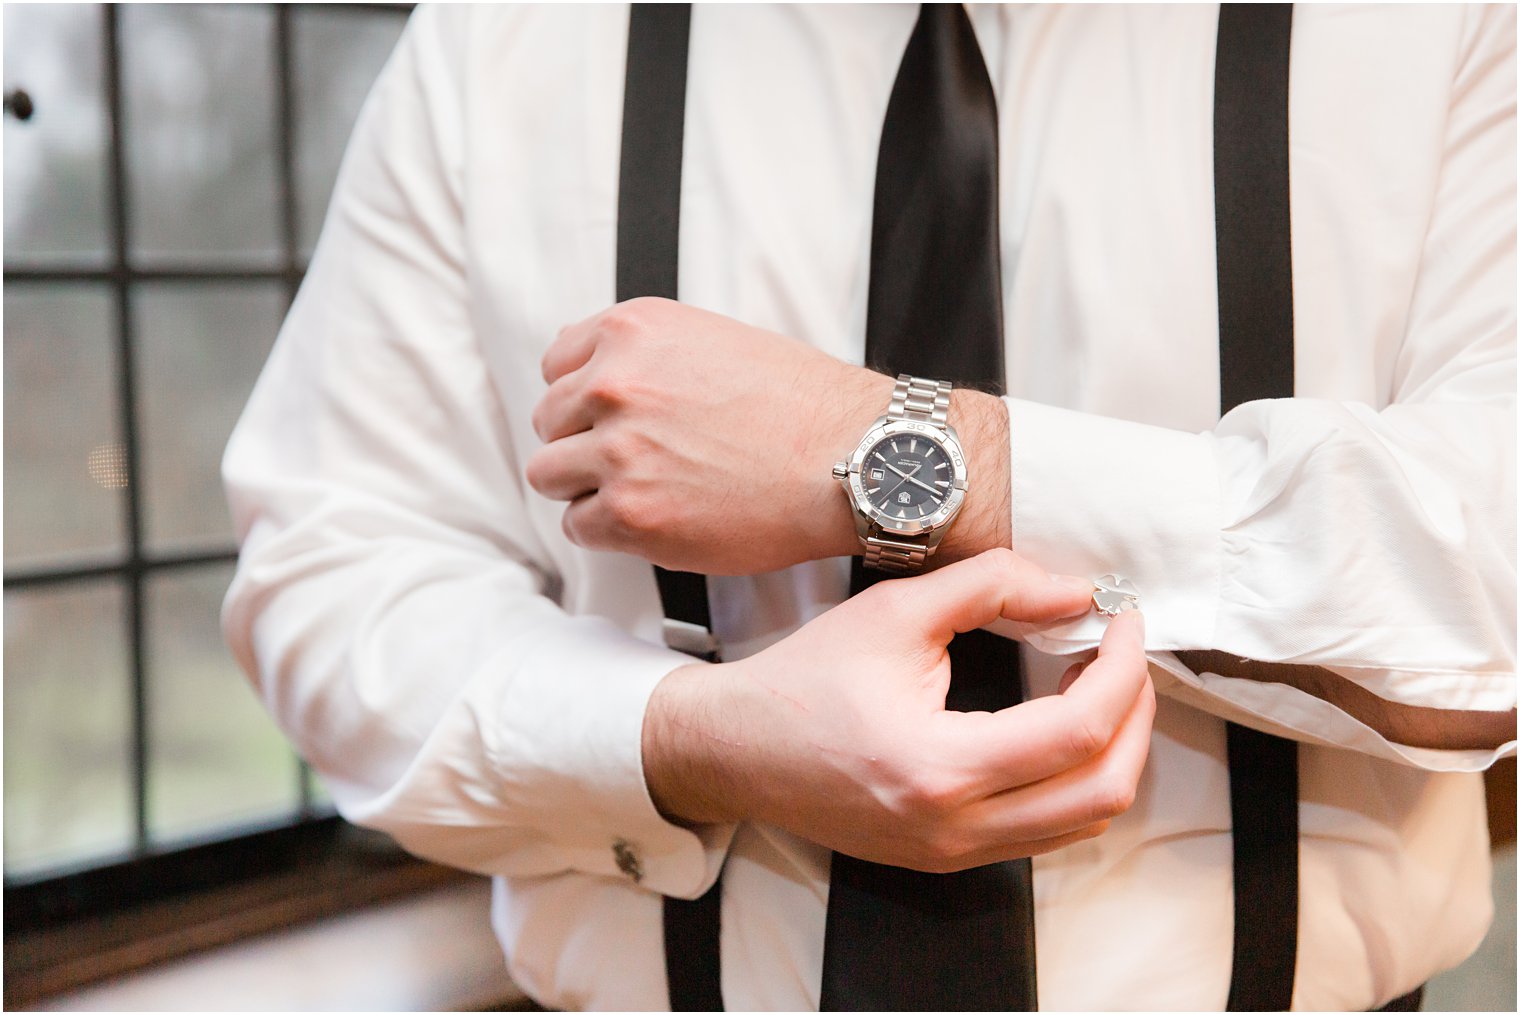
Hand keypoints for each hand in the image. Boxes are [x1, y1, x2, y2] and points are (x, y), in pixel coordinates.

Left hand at [525, 298, 1010, 573]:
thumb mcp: (717, 341)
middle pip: (550, 422)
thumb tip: (596, 373)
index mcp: (633, 331)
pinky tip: (651, 522)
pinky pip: (580, 526)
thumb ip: (649, 355)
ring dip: (587, 487)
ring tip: (639, 494)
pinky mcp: (629, 513)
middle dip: (584, 443)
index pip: (557, 364)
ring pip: (551, 475)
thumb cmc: (804, 407)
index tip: (607, 418)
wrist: (853, 459)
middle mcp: (614, 384)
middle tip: (633, 462)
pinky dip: (607, 531)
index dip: (584, 398)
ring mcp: (617, 450)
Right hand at [643, 549, 1154, 871]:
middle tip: (1123, 651)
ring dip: (1112, 749)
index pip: (1079, 730)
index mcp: (938, 766)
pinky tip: (1058, 723)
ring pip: (1085, 820)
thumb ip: (993, 586)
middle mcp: (953, 827)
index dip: (1123, 667)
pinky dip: (1075, 777)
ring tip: (1096, 682)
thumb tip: (1073, 589)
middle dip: (1136, 712)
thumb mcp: (894, 612)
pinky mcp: (947, 858)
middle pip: (1103, 788)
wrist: (735, 750)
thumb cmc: (803, 680)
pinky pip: (1046, 831)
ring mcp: (952, 853)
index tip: (1122, 617)